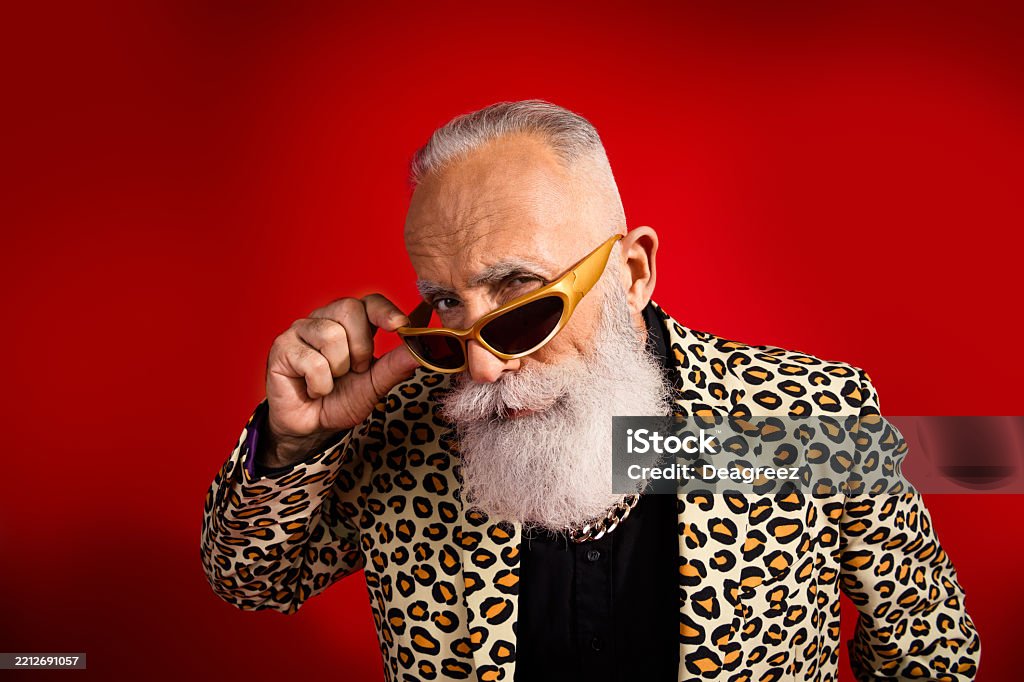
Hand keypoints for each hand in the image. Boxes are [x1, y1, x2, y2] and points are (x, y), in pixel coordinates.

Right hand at [260, 294, 420, 466]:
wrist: (310, 425)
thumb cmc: (340, 399)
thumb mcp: (375, 385)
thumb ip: (395, 366)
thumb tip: (421, 350)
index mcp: (351, 323)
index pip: (370, 302)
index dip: (385, 310)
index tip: (401, 326)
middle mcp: (325, 319)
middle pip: (350, 309)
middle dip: (360, 347)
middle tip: (354, 371)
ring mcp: (301, 330)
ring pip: (331, 335)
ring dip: (338, 369)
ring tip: (331, 381)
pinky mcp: (282, 347)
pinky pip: (312, 360)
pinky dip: (319, 383)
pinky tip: (313, 389)